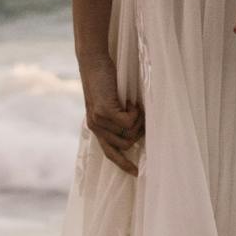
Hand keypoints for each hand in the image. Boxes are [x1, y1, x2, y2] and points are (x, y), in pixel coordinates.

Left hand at [79, 57, 141, 175]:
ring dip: (138, 122)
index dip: (123, 164)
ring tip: (136, 107)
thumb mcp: (111, 102)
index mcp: (96, 128)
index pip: (109, 153)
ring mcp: (98, 121)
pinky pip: (128, 123)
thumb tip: (136, 132)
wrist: (94, 62)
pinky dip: (135, 114)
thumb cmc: (105, 80)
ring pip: (129, 135)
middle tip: (141, 115)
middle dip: (138, 132)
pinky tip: (131, 102)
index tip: (136, 173)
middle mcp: (95, 127)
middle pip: (125, 145)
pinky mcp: (104, 112)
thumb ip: (117, 117)